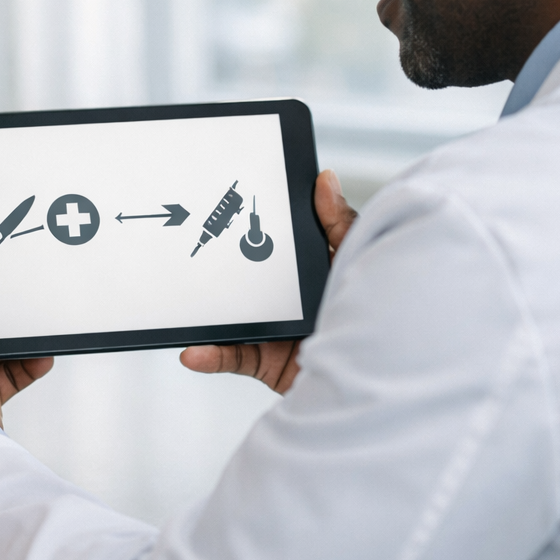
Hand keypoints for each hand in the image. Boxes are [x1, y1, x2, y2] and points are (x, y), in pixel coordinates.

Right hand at [179, 169, 356, 393]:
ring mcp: (271, 331)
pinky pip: (230, 357)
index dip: (246, 226)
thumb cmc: (378, 317)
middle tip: (185, 248)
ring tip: (181, 306)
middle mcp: (283, 300)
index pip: (269, 244)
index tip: (220, 205)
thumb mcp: (353, 264)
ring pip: (227, 318)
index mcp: (303, 273)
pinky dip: (210, 355)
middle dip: (212, 267)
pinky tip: (193, 352)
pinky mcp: (264, 362)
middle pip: (240, 279)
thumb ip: (340, 225)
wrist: (376, 380)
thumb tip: (325, 179)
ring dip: (201, 314)